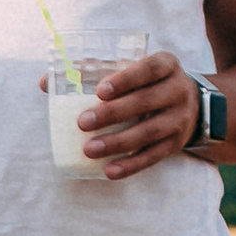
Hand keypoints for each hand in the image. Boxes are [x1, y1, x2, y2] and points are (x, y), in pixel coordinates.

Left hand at [72, 51, 202, 179]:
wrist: (190, 103)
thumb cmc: (145, 83)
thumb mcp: (131, 69)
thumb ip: (92, 71)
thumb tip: (45, 82)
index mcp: (166, 65)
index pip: (149, 69)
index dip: (126, 79)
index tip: (100, 91)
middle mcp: (178, 89)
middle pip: (145, 102)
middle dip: (112, 114)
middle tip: (82, 123)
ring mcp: (180, 118)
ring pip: (149, 132)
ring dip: (118, 143)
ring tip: (89, 150)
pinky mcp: (176, 143)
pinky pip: (153, 156)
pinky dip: (131, 165)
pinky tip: (109, 171)